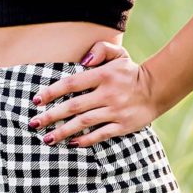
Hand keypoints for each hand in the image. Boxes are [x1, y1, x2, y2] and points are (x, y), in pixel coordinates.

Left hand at [28, 41, 162, 147]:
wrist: (157, 89)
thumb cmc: (130, 72)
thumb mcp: (119, 54)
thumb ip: (100, 49)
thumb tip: (83, 60)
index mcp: (104, 75)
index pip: (72, 83)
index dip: (52, 91)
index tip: (36, 100)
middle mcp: (108, 94)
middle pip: (74, 106)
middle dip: (51, 116)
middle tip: (34, 123)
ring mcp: (116, 111)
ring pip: (84, 123)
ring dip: (64, 131)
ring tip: (47, 138)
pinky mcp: (123, 126)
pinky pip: (100, 134)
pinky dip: (85, 140)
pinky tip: (72, 143)